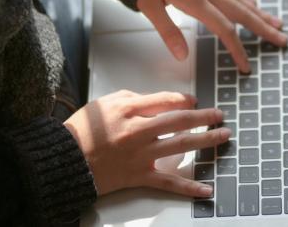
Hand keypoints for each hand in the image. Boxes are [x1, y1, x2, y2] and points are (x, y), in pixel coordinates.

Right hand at [64, 90, 228, 196]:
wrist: (64, 160)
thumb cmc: (83, 130)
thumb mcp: (105, 103)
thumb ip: (133, 99)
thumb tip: (160, 100)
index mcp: (129, 109)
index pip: (166, 100)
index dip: (185, 100)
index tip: (194, 101)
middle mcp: (138, 131)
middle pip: (180, 120)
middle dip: (204, 117)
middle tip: (220, 114)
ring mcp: (140, 155)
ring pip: (181, 145)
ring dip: (206, 141)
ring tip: (224, 136)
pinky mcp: (138, 176)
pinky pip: (167, 182)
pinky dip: (188, 187)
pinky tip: (206, 189)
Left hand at [137, 0, 287, 71]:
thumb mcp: (149, 6)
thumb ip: (168, 31)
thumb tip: (182, 56)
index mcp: (195, 1)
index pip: (224, 29)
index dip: (237, 49)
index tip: (246, 66)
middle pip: (243, 13)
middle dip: (264, 29)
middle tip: (282, 40)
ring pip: (241, 1)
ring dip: (261, 14)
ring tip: (277, 23)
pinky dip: (247, 0)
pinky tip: (254, 3)